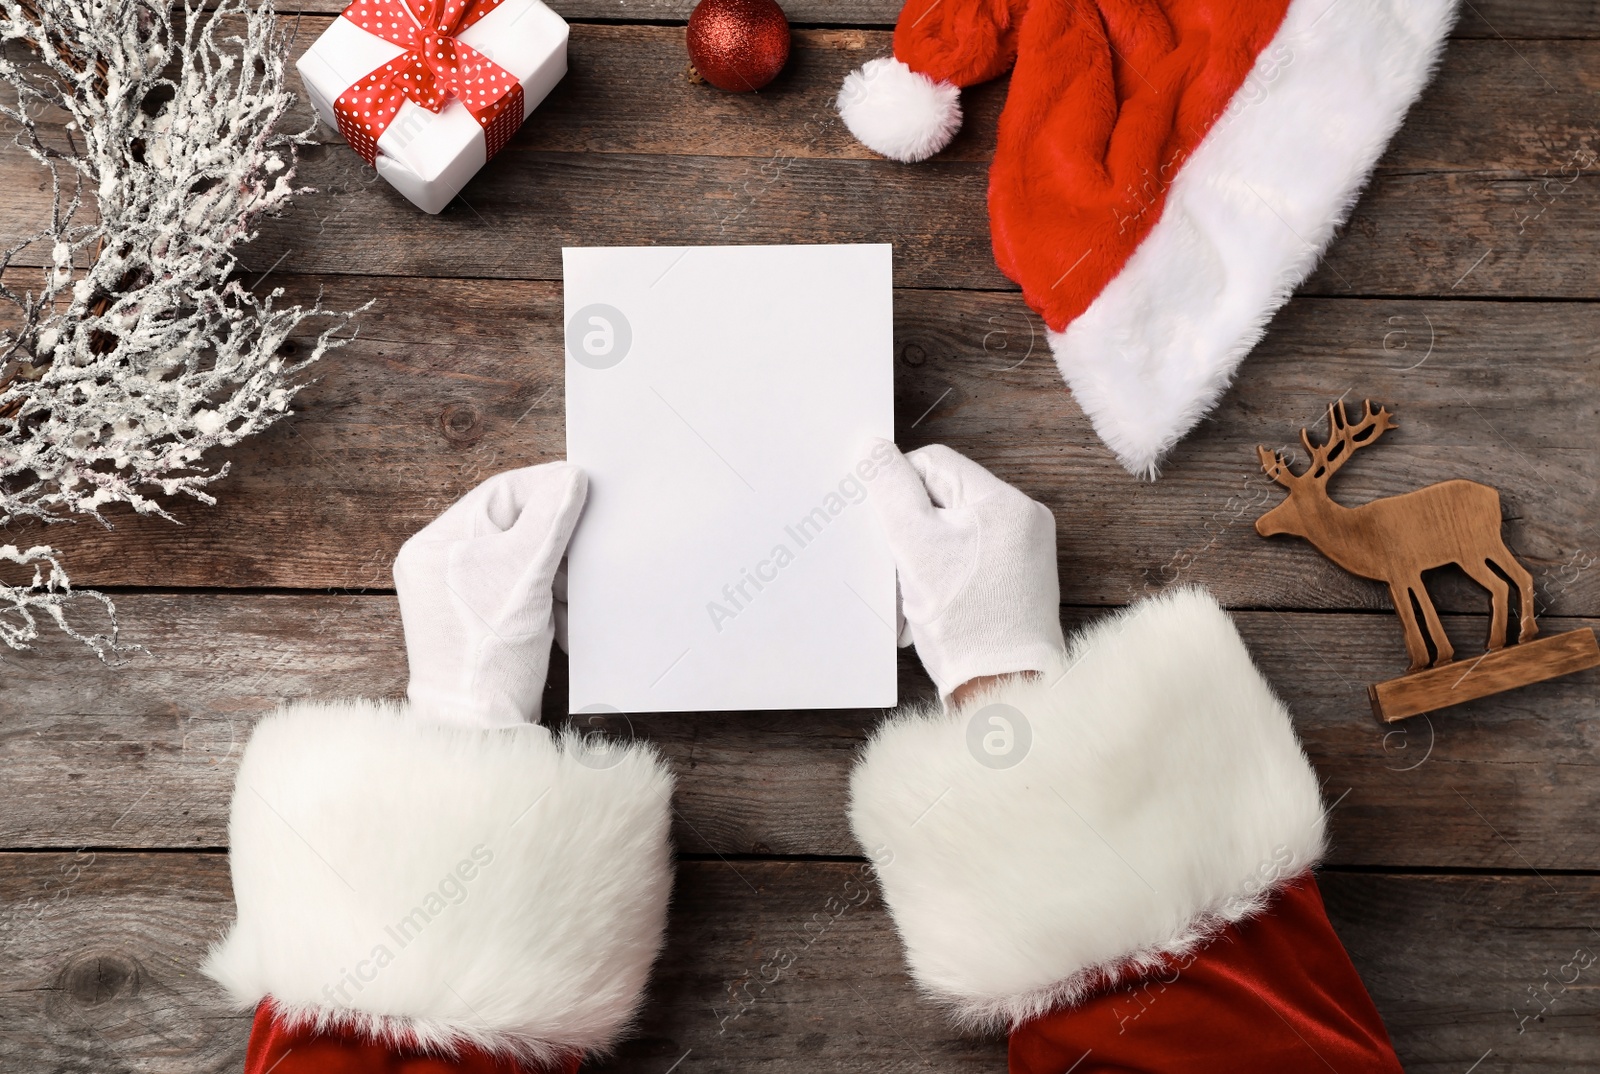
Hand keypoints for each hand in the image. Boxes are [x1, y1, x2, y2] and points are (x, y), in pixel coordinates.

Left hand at [393, 462, 586, 725]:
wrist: (481, 728)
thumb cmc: (490, 656)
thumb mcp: (527, 575)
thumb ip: (550, 520)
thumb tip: (571, 478)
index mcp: (436, 544)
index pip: (501, 493)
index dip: (547, 489)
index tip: (586, 490)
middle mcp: (441, 564)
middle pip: (514, 525)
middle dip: (554, 543)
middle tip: (581, 554)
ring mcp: (458, 594)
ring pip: (523, 558)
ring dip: (556, 575)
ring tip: (569, 598)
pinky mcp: (480, 621)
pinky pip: (520, 589)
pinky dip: (547, 599)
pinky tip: (560, 618)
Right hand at [867, 441, 1065, 699]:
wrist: (1003, 686)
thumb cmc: (964, 621)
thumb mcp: (914, 546)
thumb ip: (890, 489)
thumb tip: (872, 446)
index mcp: (1004, 501)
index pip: (934, 463)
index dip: (899, 491)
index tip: (887, 531)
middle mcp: (1024, 518)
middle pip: (945, 497)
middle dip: (913, 528)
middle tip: (904, 566)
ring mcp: (1026, 550)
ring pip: (954, 529)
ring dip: (926, 553)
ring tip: (922, 591)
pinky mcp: (1021, 578)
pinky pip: (971, 556)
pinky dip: (946, 573)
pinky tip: (937, 601)